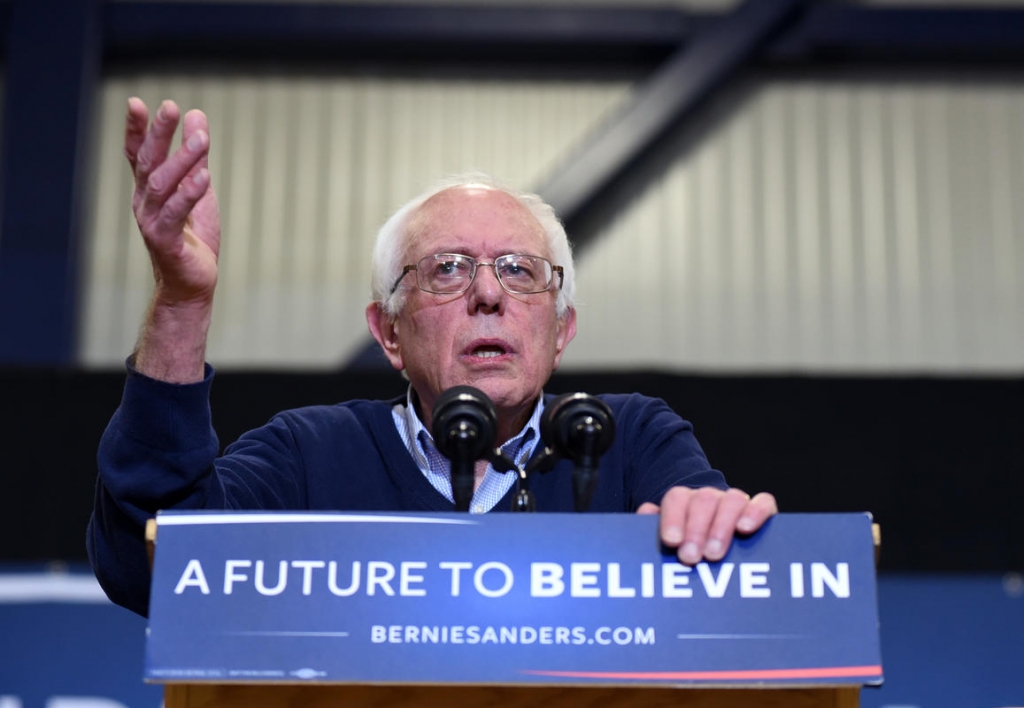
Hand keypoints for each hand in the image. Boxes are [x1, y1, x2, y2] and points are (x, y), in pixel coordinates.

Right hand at [125, 97, 220, 306]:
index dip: (136, 129)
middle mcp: (144, 202)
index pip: (138, 154)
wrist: (191, 285)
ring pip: (163, 185)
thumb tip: (196, 115)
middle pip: (149, 162)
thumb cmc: (193, 239)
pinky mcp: (165, 241)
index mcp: (149, 190)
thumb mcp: (199, 190)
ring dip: (183, 160)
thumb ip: (196, 157)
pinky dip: (190, 194)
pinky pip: (176, 214)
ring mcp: (151, 222)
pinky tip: (205, 177)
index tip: (136, 103)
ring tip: (203, 138)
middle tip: (171, 107)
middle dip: (159, 134)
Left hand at [638, 487, 777, 564]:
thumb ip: (652, 529)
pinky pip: (763, 503)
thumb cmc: (688, 549)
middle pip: (703, 500)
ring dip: (721, 527)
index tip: (671, 542)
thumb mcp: (669, 543)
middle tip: (690, 557)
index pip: (676, 498)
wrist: (718, 545)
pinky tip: (745, 528)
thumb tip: (645, 512)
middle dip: (696, 529)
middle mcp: (710, 498)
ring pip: (732, 500)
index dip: (673, 518)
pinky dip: (755, 512)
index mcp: (684, 502)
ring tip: (714, 554)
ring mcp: (736, 503)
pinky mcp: (762, 510)